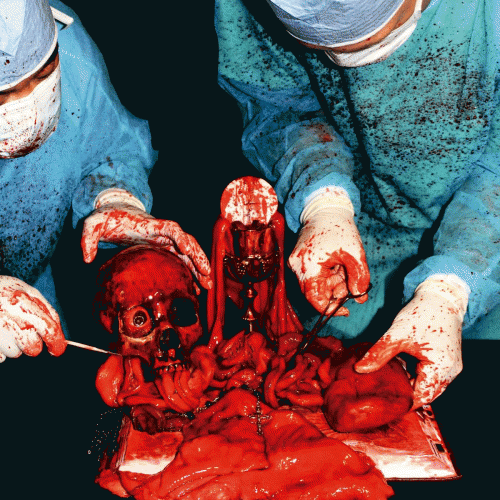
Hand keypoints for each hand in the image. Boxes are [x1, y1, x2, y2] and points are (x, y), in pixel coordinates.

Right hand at [0, 276, 65, 361]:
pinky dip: (0, 350)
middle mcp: (9, 320)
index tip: (58, 350)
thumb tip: (58, 333)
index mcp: (25, 305)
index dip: (57, 343)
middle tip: (23, 330)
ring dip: (13, 345)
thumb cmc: (5, 290)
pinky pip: (0, 357)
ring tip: (5, 328)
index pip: (49, 329)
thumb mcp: (28, 291)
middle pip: (32, 349)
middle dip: (32, 343)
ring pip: (15, 353)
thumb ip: (46, 310)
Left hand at [81, 190, 211, 288]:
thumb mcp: (92, 224)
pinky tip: (196, 287)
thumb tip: (86, 258)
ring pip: (189, 253)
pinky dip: (190, 272)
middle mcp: (162, 233)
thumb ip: (88, 238)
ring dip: (199, 268)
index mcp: (149, 225)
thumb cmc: (106, 218)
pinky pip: (182, 260)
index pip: (171, 229)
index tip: (188, 250)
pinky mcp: (165, 249)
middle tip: (207, 274)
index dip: (181, 238)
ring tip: (207, 285)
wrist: (116, 212)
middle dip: (198, 257)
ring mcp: (165, 241)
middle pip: (187, 242)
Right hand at [288, 187, 369, 314]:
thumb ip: (359, 277)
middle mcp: (298, 267)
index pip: (314, 298)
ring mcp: (297, 263)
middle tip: (353, 287)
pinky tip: (338, 265)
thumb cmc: (340, 228)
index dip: (330, 308)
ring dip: (333, 283)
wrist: (325, 209)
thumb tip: (359, 297)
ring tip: (346, 270)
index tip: (346, 309)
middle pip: (316, 292)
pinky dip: (328, 275)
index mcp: (308, 266)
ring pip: (316, 284)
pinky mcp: (300, 259)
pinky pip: (313, 275)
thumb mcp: (355, 254)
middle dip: (335, 293)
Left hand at [355, 275, 469, 409]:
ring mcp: (451, 367)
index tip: (380, 402)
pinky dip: (415, 375)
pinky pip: (430, 376)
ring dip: (409, 384)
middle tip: (381, 394)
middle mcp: (450, 372)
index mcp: (441, 369)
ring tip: (387, 381)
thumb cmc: (421, 313)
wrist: (441, 297)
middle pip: (425, 394)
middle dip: (404, 395)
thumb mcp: (397, 334)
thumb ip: (379, 353)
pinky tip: (399, 368)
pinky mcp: (447, 361)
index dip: (400, 402)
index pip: (419, 397)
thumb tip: (359, 370)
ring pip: (427, 385)